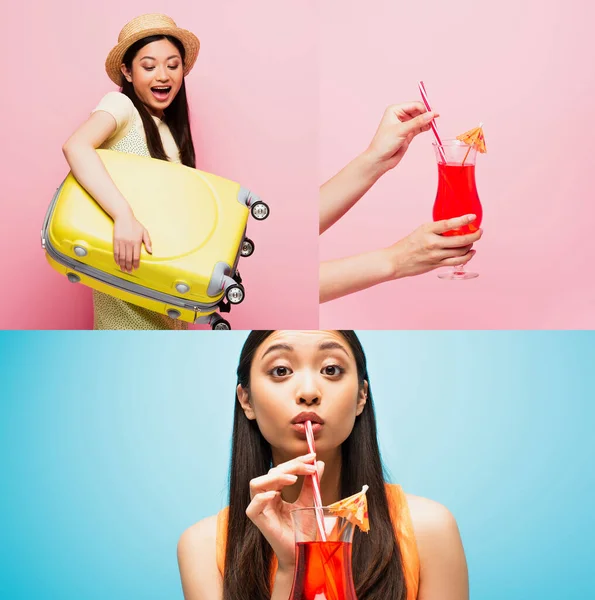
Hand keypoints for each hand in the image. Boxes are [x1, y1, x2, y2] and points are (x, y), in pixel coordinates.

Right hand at [112, 213, 151, 272]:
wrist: (123, 217)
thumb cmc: (135, 225)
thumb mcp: (144, 232)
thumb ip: (148, 242)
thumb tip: (151, 251)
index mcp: (136, 242)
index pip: (136, 256)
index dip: (136, 264)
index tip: (136, 268)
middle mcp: (129, 243)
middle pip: (128, 258)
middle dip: (129, 266)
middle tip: (129, 271)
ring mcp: (121, 242)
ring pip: (121, 256)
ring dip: (122, 264)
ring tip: (123, 269)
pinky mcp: (115, 240)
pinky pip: (115, 252)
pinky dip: (116, 259)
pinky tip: (118, 263)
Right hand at [246, 453, 324, 571]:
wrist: (302, 553)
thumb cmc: (302, 530)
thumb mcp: (309, 502)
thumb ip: (312, 484)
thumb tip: (320, 463)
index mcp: (276, 492)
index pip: (282, 470)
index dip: (296, 461)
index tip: (313, 457)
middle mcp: (266, 498)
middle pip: (271, 473)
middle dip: (291, 466)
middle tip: (309, 467)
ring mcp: (260, 509)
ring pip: (256, 483)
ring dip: (275, 477)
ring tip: (294, 478)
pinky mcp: (258, 522)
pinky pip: (253, 506)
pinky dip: (262, 497)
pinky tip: (276, 494)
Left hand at [364, 102, 437, 173]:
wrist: (379, 160)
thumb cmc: (384, 143)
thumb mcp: (401, 130)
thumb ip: (417, 122)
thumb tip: (431, 114)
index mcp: (395, 110)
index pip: (414, 105)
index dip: (425, 108)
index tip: (434, 114)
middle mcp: (399, 115)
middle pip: (418, 111)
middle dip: (426, 114)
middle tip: (435, 119)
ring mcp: (404, 125)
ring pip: (420, 119)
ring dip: (427, 121)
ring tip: (432, 125)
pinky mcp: (408, 133)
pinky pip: (419, 127)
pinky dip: (425, 127)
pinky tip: (429, 128)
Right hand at [386, 214, 481, 277]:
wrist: (395, 261)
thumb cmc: (407, 245)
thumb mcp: (420, 231)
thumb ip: (436, 230)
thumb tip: (455, 227)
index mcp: (427, 230)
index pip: (449, 224)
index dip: (463, 220)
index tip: (473, 217)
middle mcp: (432, 242)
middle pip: (460, 240)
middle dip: (474, 236)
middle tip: (479, 232)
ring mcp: (435, 255)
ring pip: (460, 252)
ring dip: (470, 246)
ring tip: (472, 242)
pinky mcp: (436, 265)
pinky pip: (456, 261)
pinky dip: (466, 257)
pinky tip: (470, 253)